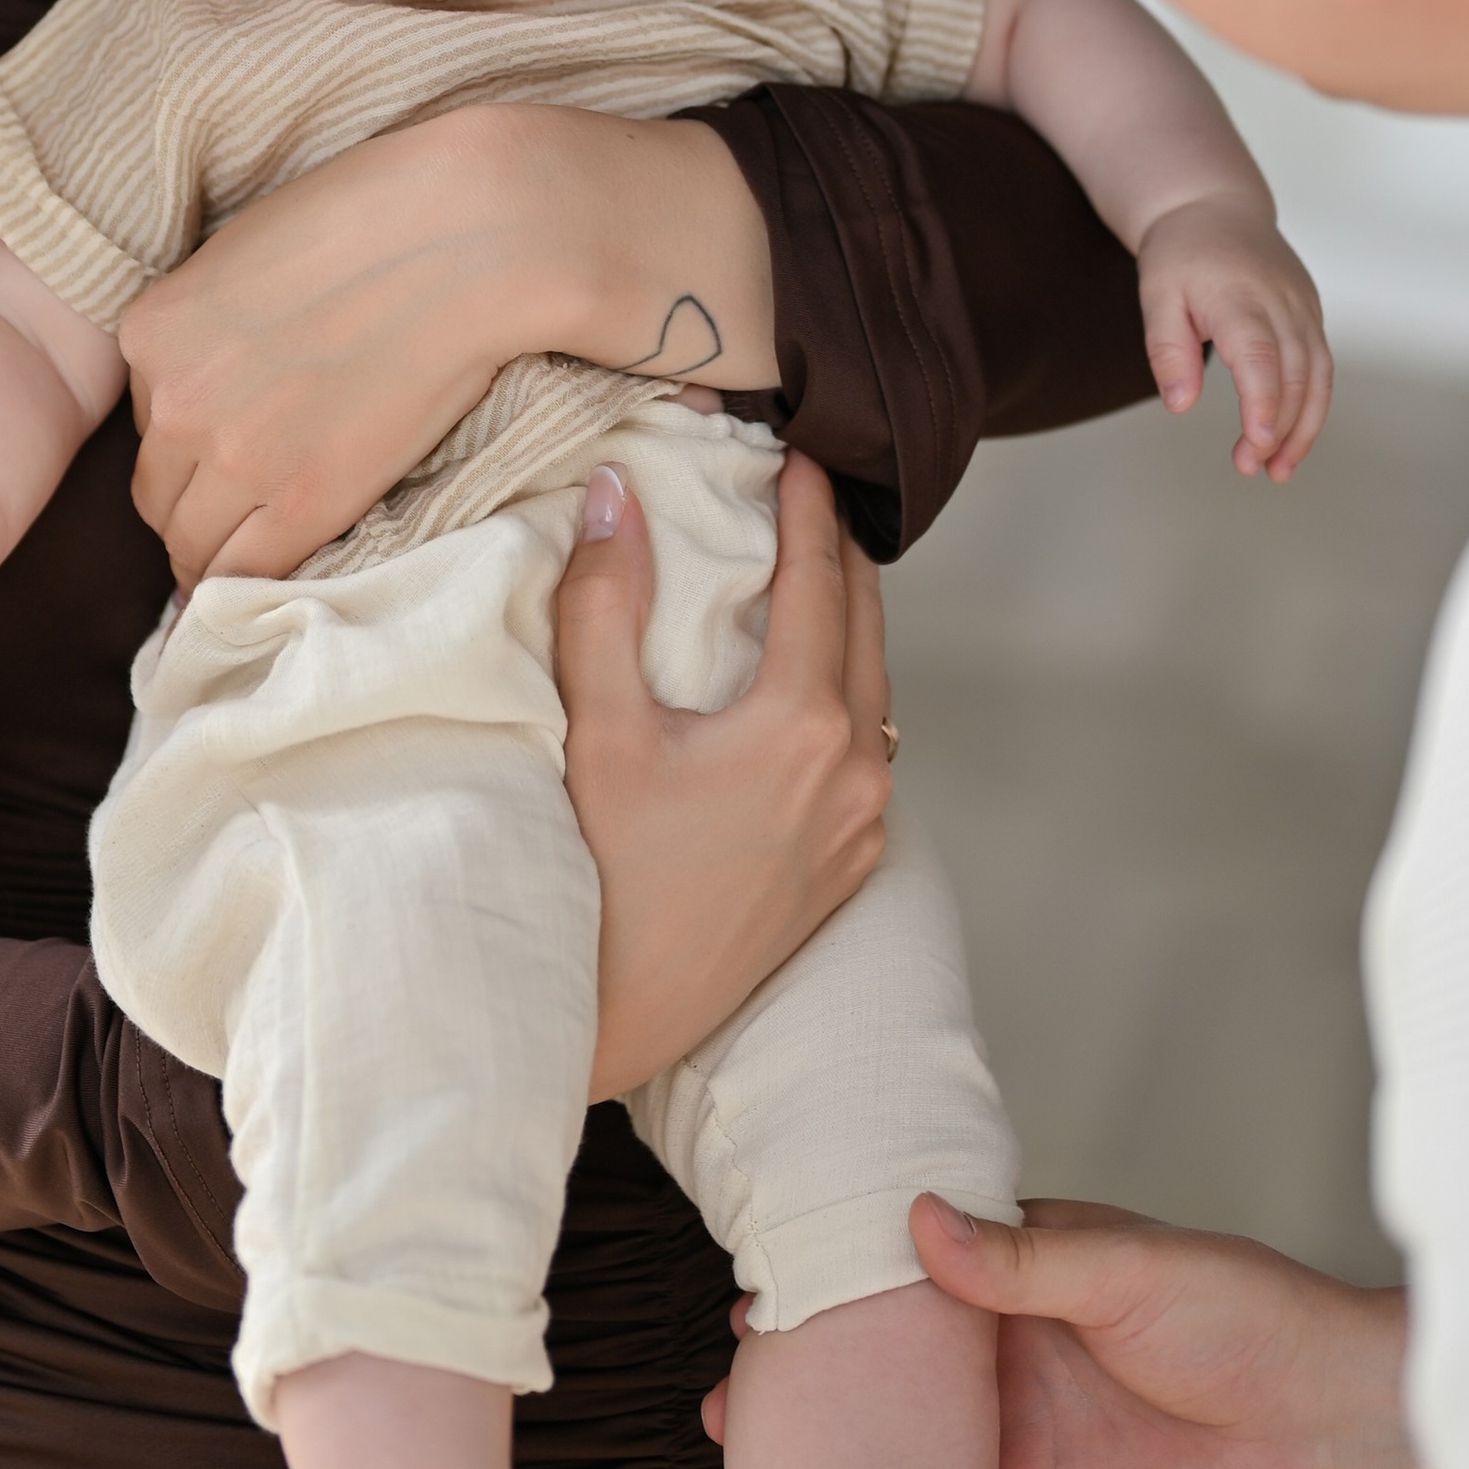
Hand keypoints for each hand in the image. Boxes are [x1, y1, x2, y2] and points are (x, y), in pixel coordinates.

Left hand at [117, 103, 775, 581]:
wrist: (468, 234)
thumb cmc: (379, 218)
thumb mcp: (251, 252)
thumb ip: (215, 322)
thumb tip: (228, 371)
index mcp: (153, 330)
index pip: (145, 420)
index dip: (192, 439)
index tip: (230, 448)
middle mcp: (174, 398)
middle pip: (156, 492)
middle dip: (197, 502)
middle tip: (247, 507)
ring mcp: (235, 455)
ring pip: (191, 546)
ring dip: (223, 552)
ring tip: (268, 548)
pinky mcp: (304, 499)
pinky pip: (249, 575)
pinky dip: (256, 588)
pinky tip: (284, 579)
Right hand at [556, 453, 889, 1099]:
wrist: (620, 1020)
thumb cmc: (601, 880)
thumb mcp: (597, 731)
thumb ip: (605, 603)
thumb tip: (617, 493)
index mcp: (804, 725)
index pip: (821, 578)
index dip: (809, 504)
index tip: (798, 449)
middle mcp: (857, 771)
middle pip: (866, 623)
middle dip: (837, 550)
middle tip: (804, 493)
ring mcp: (863, 824)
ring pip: (872, 686)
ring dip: (843, 621)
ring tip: (799, 573)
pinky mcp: (851, 865)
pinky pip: (865, 747)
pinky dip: (841, 691)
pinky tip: (797, 682)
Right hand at [693, 1201, 1436, 1468]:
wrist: (1327, 1437)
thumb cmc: (1247, 1320)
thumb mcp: (1132, 1269)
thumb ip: (1024, 1259)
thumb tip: (919, 1218)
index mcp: (1016, 1266)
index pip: (898, 1264)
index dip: (824, 1276)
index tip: (751, 1293)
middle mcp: (997, 1348)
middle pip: (873, 1364)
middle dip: (794, 1379)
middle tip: (723, 1400)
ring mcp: (1006, 1434)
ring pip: (886, 1452)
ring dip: (815, 1465)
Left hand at [1134, 189, 1331, 481]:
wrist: (1215, 206)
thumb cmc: (1180, 253)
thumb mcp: (1155, 294)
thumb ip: (1166, 350)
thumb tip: (1180, 405)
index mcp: (1238, 295)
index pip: (1260, 356)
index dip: (1263, 403)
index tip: (1256, 443)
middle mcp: (1281, 301)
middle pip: (1296, 374)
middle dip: (1279, 429)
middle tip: (1251, 467)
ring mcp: (1303, 306)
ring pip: (1319, 375)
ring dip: (1304, 427)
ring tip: (1278, 468)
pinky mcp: (1311, 314)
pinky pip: (1322, 366)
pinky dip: (1312, 406)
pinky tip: (1290, 437)